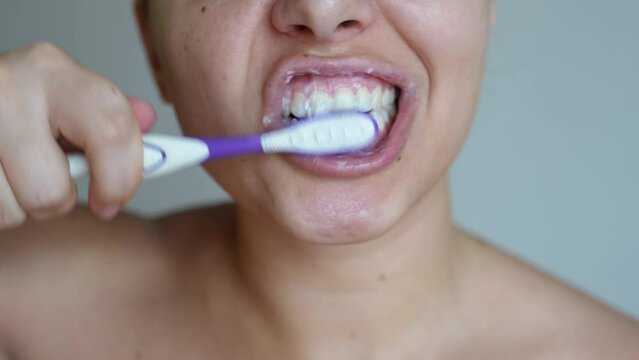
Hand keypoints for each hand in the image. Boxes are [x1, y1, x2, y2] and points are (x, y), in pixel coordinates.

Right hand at [0, 42, 155, 228]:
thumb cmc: (24, 102)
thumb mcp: (70, 98)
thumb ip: (112, 117)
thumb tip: (149, 120)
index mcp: (55, 73)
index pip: (113, 133)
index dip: (121, 180)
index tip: (110, 199)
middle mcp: (10, 90)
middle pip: (52, 192)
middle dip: (57, 199)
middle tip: (49, 178)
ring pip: (12, 209)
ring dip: (17, 204)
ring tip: (13, 169)